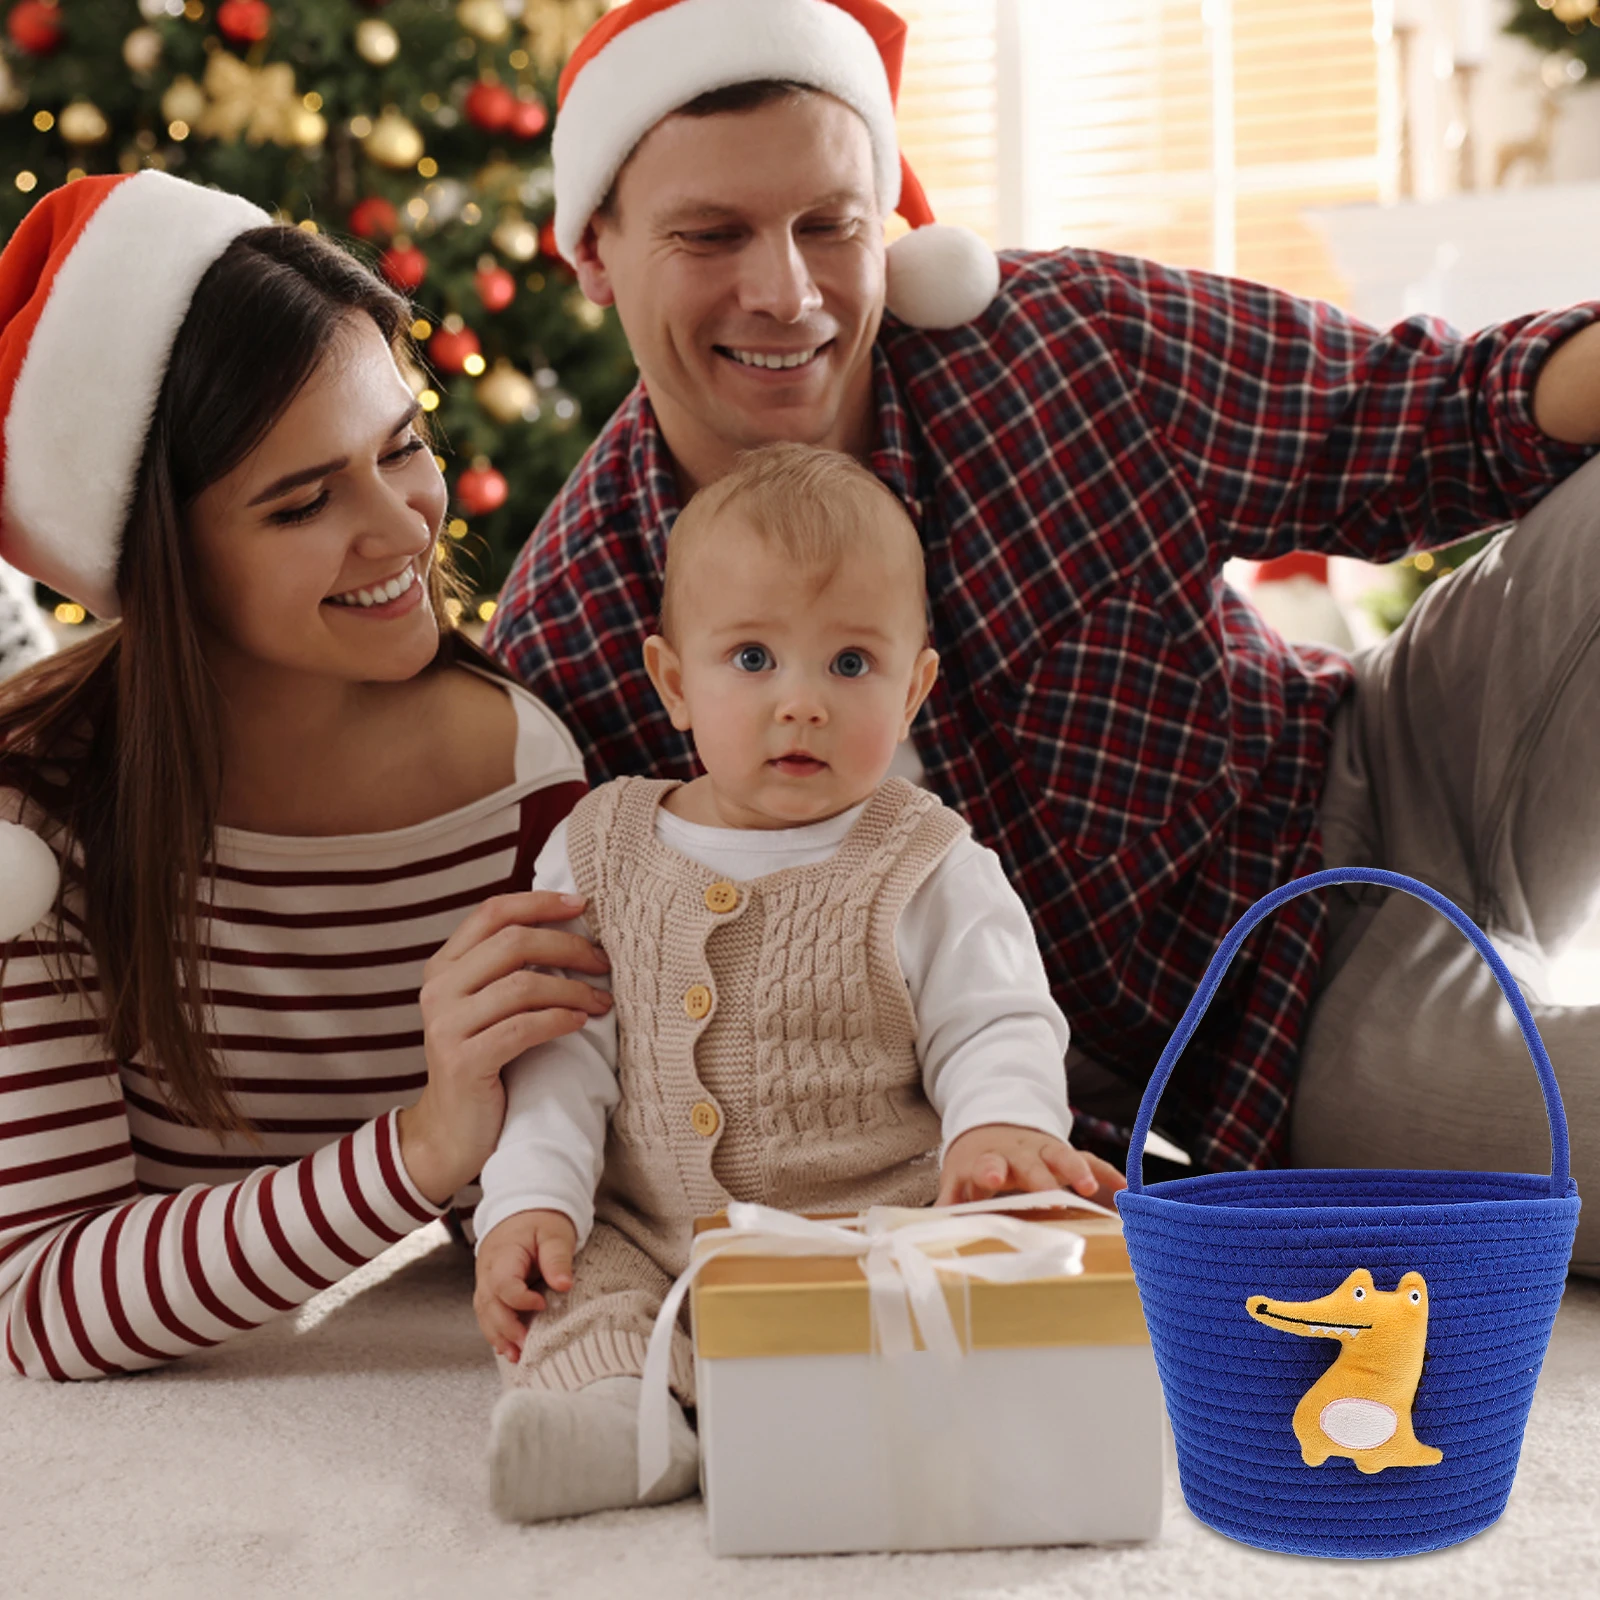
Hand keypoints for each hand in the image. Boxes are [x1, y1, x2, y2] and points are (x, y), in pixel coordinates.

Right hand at [398, 891, 612, 1205]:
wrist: (452, 1132)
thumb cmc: (485, 1061)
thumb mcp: (487, 1007)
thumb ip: (509, 969)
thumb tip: (572, 927)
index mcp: (444, 967)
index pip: (492, 912)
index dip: (539, 902)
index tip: (581, 904)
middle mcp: (438, 989)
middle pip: (513, 942)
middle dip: (568, 947)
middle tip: (604, 961)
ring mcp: (446, 1025)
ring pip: (523, 985)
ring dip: (573, 989)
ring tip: (601, 1001)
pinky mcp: (463, 1061)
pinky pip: (523, 1028)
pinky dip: (559, 1020)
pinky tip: (580, 1022)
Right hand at [474, 1209, 578, 1362]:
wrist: (526, 1208)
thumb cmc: (542, 1219)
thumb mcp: (555, 1233)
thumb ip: (557, 1258)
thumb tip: (563, 1285)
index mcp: (503, 1254)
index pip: (503, 1284)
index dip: (521, 1300)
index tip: (543, 1304)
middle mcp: (488, 1269)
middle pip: (489, 1304)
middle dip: (505, 1328)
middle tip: (525, 1347)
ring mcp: (486, 1279)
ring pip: (484, 1312)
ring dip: (497, 1335)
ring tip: (514, 1356)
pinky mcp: (491, 1287)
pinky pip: (488, 1311)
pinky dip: (496, 1330)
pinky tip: (507, 1347)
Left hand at [937, 1123, 1127, 1207]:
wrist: (992, 1128)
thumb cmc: (975, 1165)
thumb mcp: (958, 1179)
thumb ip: (950, 1201)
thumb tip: (932, 1225)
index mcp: (988, 1160)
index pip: (986, 1165)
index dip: (988, 1172)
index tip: (990, 1180)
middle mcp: (1018, 1153)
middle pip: (1029, 1163)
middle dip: (1039, 1177)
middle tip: (1050, 1195)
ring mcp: (1043, 1151)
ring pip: (1062, 1155)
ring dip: (1076, 1169)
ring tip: (1090, 1188)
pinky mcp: (1064, 1155)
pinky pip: (1089, 1160)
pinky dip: (1106, 1172)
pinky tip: (1125, 1188)